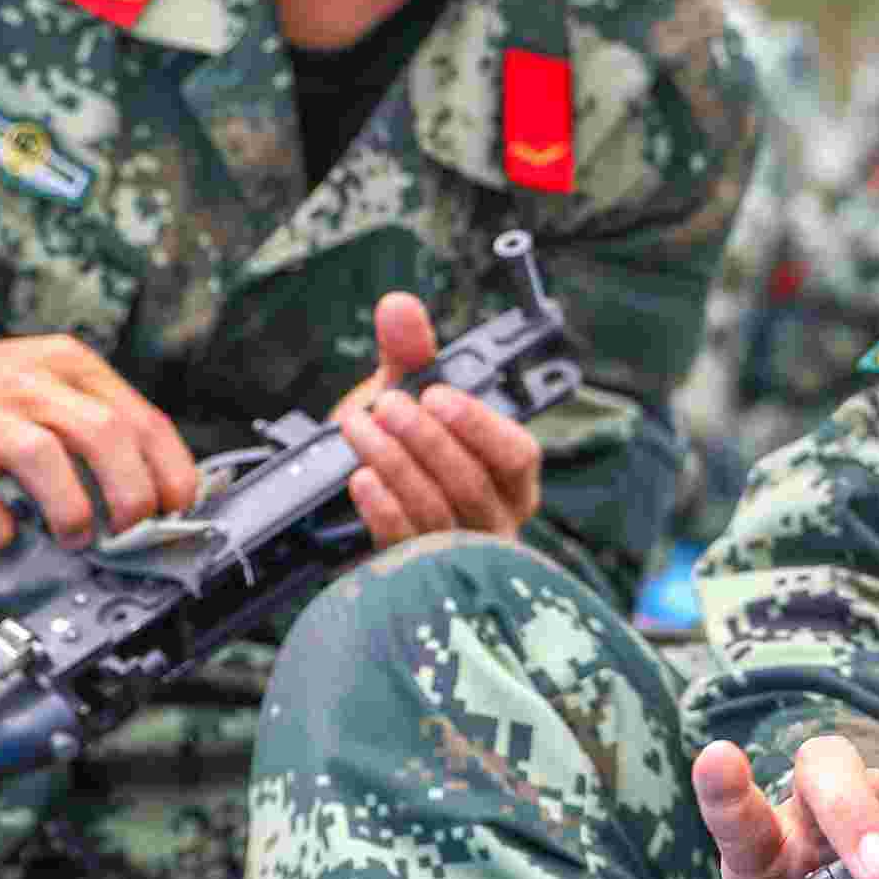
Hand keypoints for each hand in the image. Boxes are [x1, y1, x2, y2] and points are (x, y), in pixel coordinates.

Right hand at [0, 324, 203, 550]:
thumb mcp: (58, 386)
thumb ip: (106, 427)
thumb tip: (161, 495)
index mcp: (71, 367)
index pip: (142, 419)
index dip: (170, 473)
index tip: (177, 512)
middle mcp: (29, 384)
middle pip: (102, 433)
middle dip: (129, 494)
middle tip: (129, 532)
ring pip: (40, 454)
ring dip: (70, 507)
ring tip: (76, 537)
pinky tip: (5, 534)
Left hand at [333, 292, 542, 545]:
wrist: (364, 501)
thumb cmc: (407, 445)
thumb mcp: (410, 394)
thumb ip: (412, 353)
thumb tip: (398, 306)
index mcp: (513, 478)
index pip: (517, 455)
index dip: (477, 425)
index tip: (435, 394)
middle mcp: (495, 518)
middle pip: (472, 484)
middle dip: (426, 440)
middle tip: (387, 405)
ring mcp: (457, 553)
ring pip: (435, 512)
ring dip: (395, 464)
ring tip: (361, 428)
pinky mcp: (416, 572)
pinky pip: (403, 543)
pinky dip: (381, 508)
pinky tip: (360, 477)